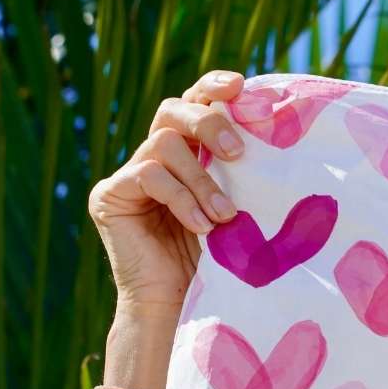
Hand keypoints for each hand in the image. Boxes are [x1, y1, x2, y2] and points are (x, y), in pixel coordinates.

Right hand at [88, 69, 246, 320]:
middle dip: (209, 123)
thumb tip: (279, 128)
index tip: (241, 86)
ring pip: (162, 143)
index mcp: (187, 148)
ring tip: (224, 215)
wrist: (180, 303)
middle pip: (173, 109)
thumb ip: (240, 166)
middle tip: (237, 152)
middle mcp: (155, 154)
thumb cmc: (219, 254)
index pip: (194, 100)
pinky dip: (181, 199)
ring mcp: (128, 173)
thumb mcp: (236, 200)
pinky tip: (201, 226)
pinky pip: (147, 176)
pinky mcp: (108, 195)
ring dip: (200, 178)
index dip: (213, 85)